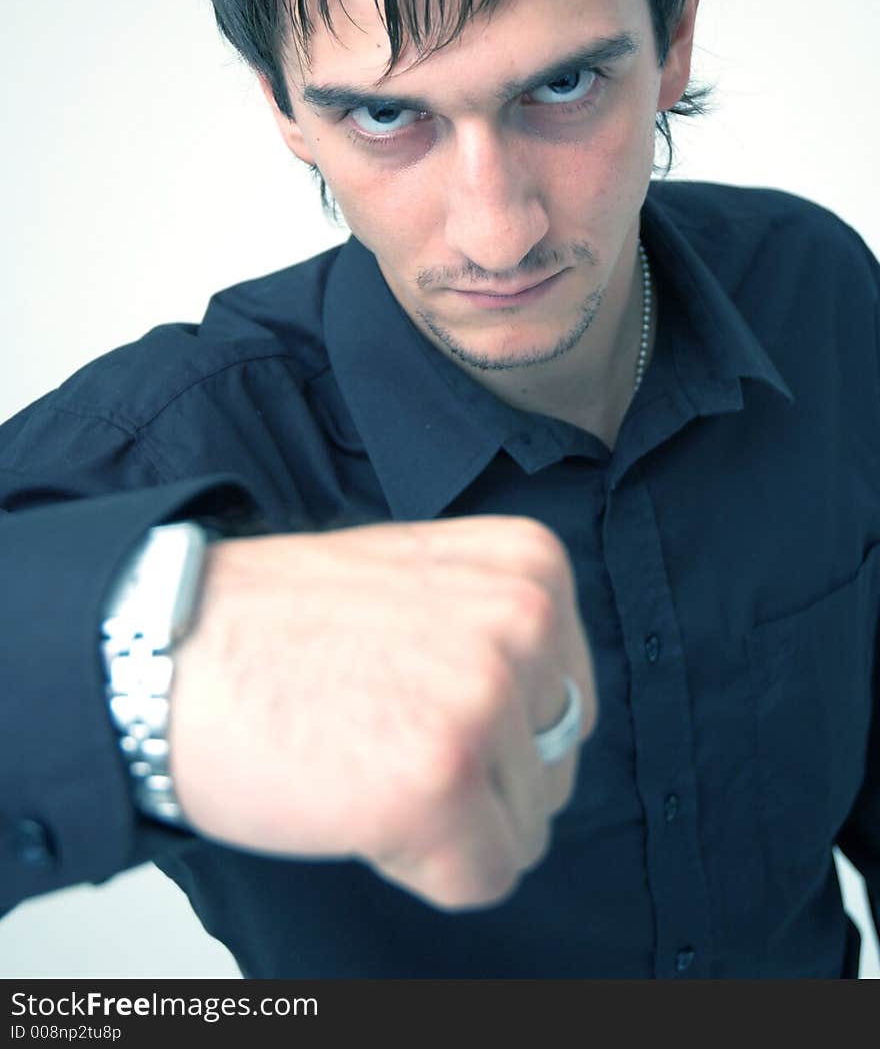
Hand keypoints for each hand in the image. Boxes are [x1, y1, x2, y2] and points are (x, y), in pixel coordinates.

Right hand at [169, 515, 595, 909]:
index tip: (409, 696)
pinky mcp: (441, 781)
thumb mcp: (424, 581)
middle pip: (554, 769)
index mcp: (530, 566)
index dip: (485, 725)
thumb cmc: (275, 624)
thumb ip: (502, 628)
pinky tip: (352, 797)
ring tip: (358, 752)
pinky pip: (481, 877)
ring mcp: (486, 698)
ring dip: (441, 820)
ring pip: (523, 829)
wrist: (164, 649)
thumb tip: (554, 717)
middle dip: (473, 779)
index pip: (567, 700)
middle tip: (376, 727)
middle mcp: (525, 620)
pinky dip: (416, 864)